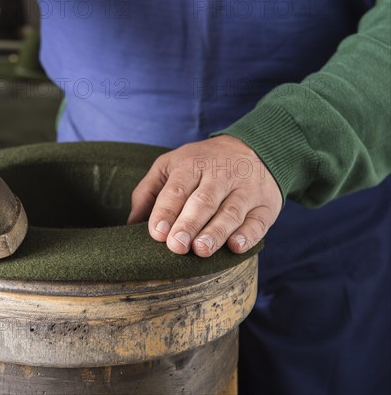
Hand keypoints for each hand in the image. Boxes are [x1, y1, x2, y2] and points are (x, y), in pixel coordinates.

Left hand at [128, 135, 282, 256]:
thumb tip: (130, 225)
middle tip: (176, 246)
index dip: (166, 211)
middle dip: (188, 224)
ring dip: (216, 232)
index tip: (157, 232)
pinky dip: (248, 235)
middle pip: (203, 201)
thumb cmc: (201, 165)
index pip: (177, 189)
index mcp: (191, 165)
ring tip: (201, 249)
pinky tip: (235, 246)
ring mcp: (245, 189)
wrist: (254, 147)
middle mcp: (220, 175)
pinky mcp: (266, 205)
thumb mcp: (170, 166)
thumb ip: (148, 193)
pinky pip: (259, 221)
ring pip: (231, 212)